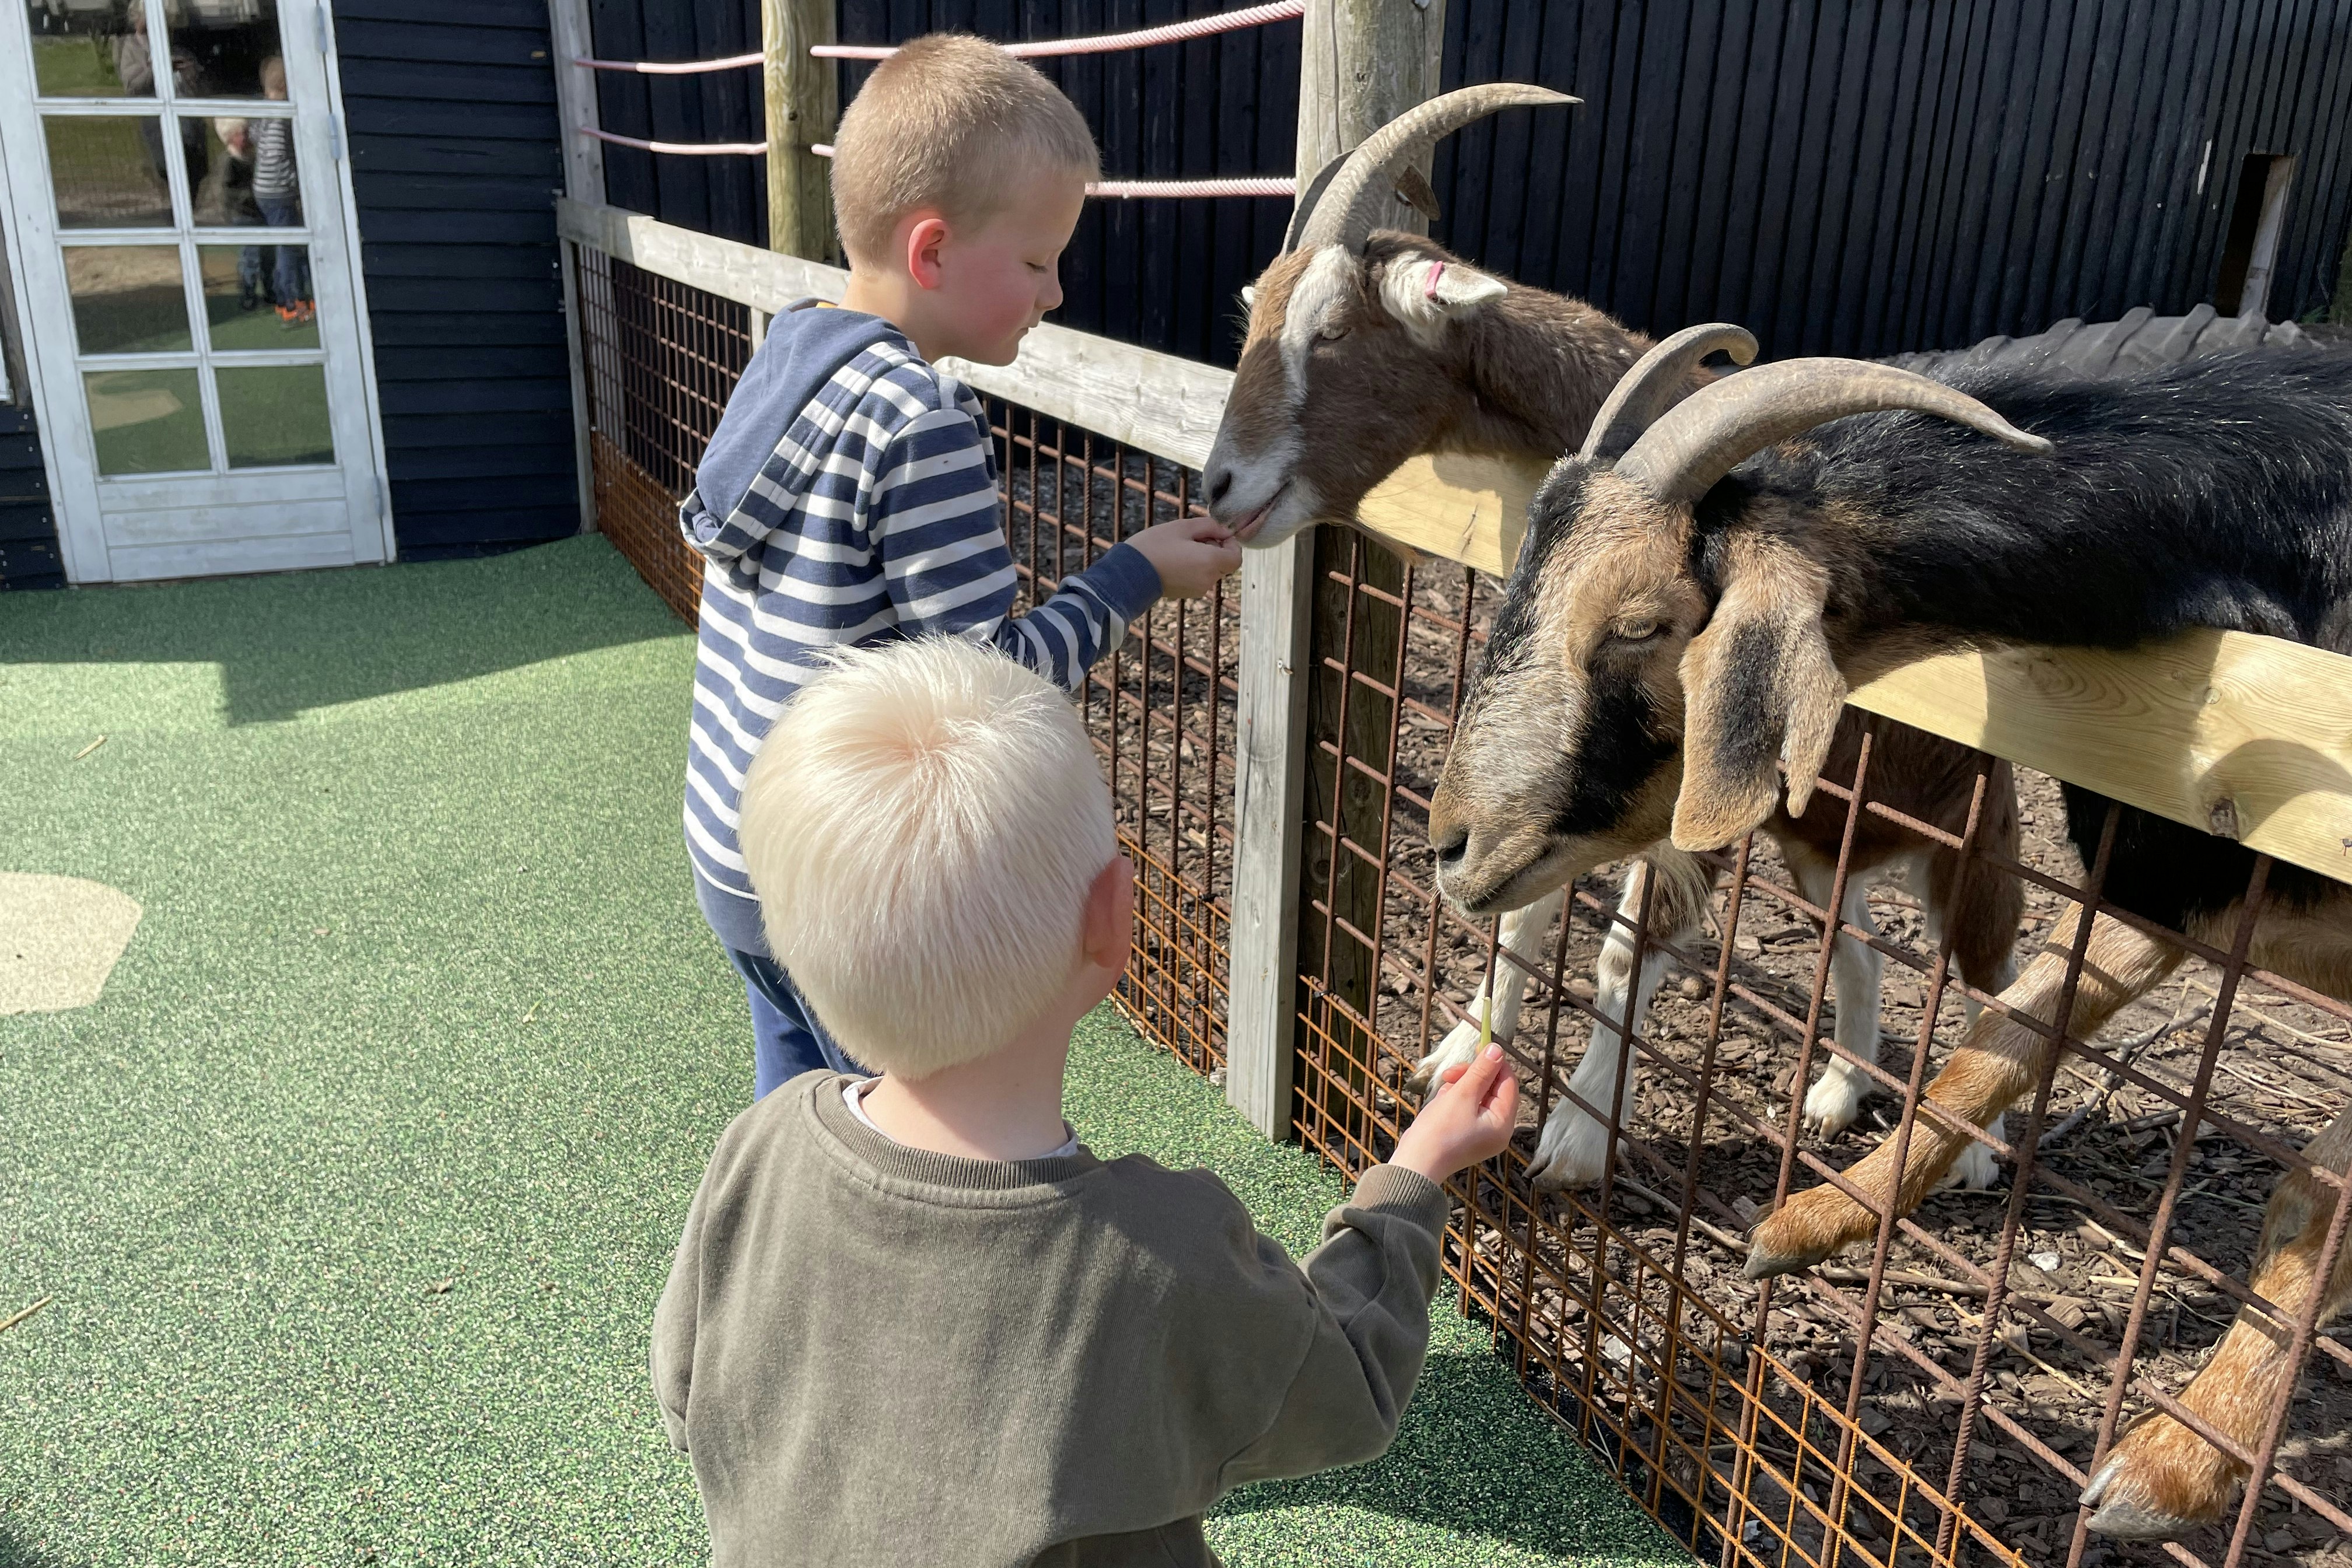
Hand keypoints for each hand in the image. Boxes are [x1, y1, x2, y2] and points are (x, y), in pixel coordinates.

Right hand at [1128, 517, 1240, 599]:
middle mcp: (1208, 579)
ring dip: (1204, 559)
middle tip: (1193, 538)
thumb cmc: (1154, 546)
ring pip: (1212, 571)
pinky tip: (1176, 560)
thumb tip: (1226, 531)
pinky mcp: (1188, 594)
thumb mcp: (1182, 527)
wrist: (1128, 573)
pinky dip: (1195, 568)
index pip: (1236, 557)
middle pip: (1225, 564)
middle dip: (1215, 549)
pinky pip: (1200, 578)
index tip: (1215, 535)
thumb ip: (1210, 526)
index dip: (1231, 545)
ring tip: (1181, 548)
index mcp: (1210, 561)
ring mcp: (1198, 589)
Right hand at [1388, 1044, 1518, 1183]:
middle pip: (1493, 1090)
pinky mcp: (1466, 1135)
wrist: (1415, 1164)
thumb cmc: (1439, 1131)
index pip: (1508, 1084)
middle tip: (1449, 1073)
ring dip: (1460, 1087)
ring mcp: (1481, 1134)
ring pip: (1477, 1097)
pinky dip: (1454, 1100)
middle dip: (1472, 1076)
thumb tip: (1497, 1049)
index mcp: (1503, 1123)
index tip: (1478, 1046)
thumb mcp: (1462, 1095)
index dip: (1495, 1063)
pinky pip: (1466, 1109)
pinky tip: (1439, 1103)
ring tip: (1442, 1092)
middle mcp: (1497, 1131)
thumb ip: (1481, 1071)